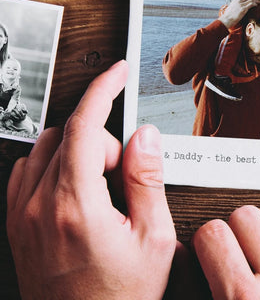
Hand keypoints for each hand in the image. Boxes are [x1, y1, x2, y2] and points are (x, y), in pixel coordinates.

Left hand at [7, 60, 175, 299]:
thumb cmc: (119, 297)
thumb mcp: (152, 238)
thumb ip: (147, 179)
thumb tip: (144, 137)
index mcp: (75, 206)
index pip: (85, 125)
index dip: (105, 89)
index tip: (118, 73)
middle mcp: (38, 206)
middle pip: (68, 134)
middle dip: (102, 141)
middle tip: (123, 173)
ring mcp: (21, 215)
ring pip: (47, 148)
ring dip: (79, 151)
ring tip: (102, 188)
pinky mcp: (16, 224)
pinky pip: (29, 170)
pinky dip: (56, 164)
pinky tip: (77, 189)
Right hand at [219, 0, 259, 28]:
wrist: (227, 18)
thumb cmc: (229, 14)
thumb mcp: (232, 5)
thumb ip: (236, 3)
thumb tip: (238, 3)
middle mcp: (239, 0)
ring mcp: (241, 4)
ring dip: (256, 0)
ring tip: (259, 1)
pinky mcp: (243, 9)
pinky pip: (251, 4)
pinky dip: (255, 4)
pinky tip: (256, 5)